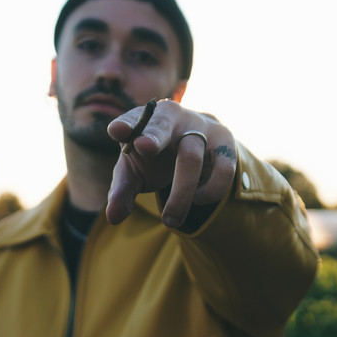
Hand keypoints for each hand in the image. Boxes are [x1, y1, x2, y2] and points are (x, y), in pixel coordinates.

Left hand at [106, 99, 236, 226]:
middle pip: (162, 127)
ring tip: (170, 221)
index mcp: (143, 119)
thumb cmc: (155, 157)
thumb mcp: (134, 172)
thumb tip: (113, 218)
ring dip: (181, 194)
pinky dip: (211, 190)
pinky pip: (223, 168)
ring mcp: (200, 126)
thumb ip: (122, 192)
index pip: (132, 119)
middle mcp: (171, 116)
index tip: (117, 131)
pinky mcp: (224, 140)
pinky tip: (198, 199)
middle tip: (143, 147)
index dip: (125, 125)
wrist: (193, 140)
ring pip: (192, 157)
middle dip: (153, 137)